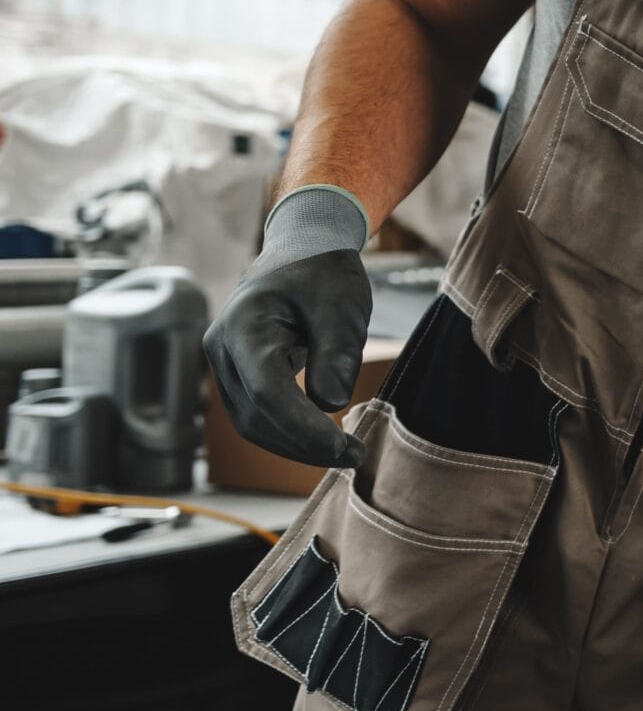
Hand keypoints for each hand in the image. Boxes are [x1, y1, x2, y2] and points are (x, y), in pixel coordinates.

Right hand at [203, 186, 373, 468]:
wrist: (303, 253)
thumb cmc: (324, 275)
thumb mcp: (343, 306)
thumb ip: (337, 352)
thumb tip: (331, 404)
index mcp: (244, 325)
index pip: (267, 391)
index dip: (304, 428)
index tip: (345, 447)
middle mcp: (221, 347)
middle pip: (255, 415)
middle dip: (303, 445)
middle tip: (354, 457)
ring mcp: (223, 363)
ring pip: (250, 423)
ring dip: (294, 446)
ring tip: (343, 454)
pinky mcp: (236, 375)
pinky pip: (255, 415)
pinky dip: (287, 433)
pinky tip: (323, 441)